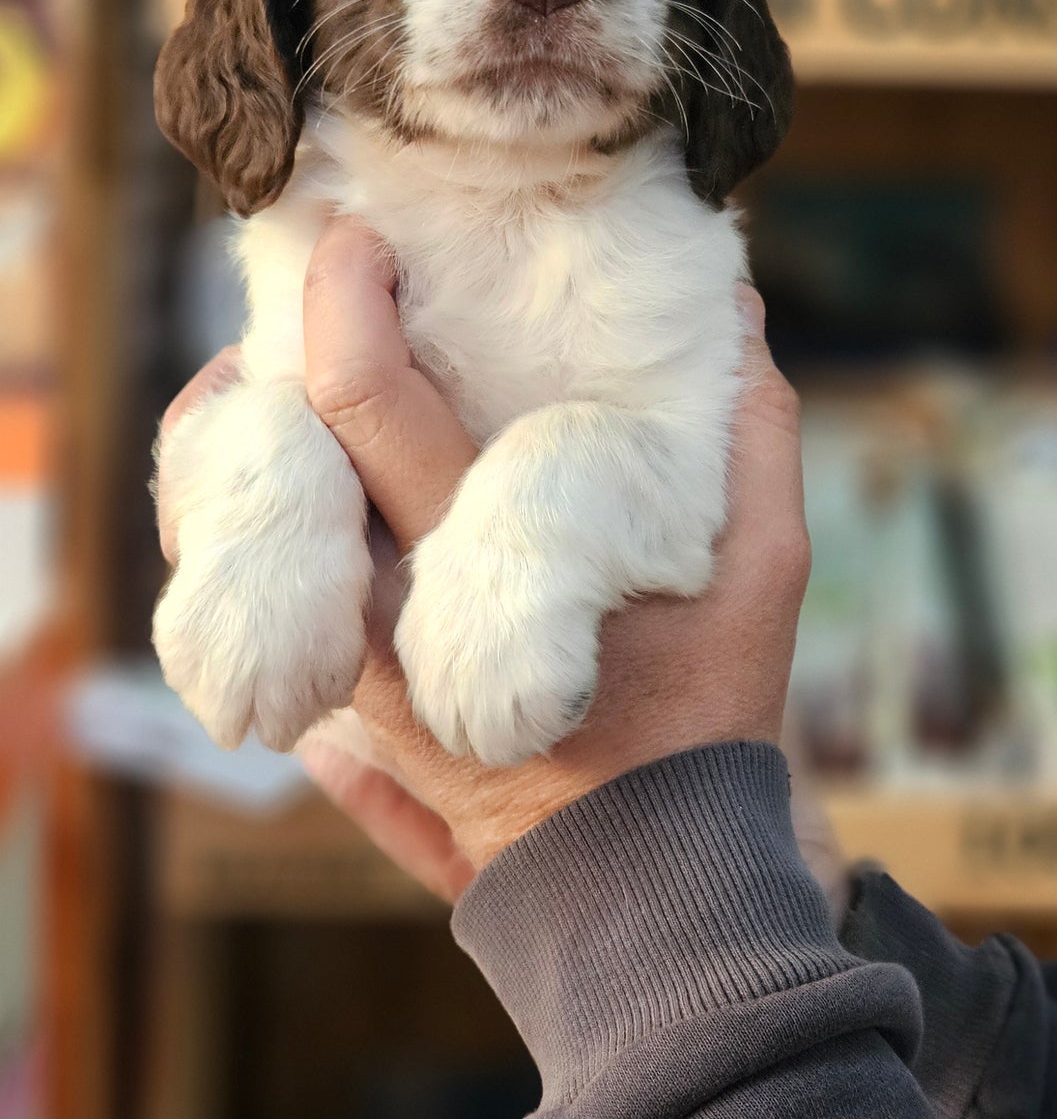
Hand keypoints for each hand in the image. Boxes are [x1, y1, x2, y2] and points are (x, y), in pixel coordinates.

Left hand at [300, 221, 845, 902]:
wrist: (638, 879)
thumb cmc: (704, 714)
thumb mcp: (762, 571)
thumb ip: (750, 432)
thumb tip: (737, 307)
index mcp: (476, 554)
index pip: (367, 400)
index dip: (347, 301)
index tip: (363, 239)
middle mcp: (385, 604)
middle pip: (282, 446)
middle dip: (284, 335)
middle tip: (321, 271)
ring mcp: (346, 661)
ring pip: (232, 525)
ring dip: (241, 428)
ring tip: (274, 361)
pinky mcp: (333, 701)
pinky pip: (241, 599)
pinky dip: (232, 522)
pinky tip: (271, 467)